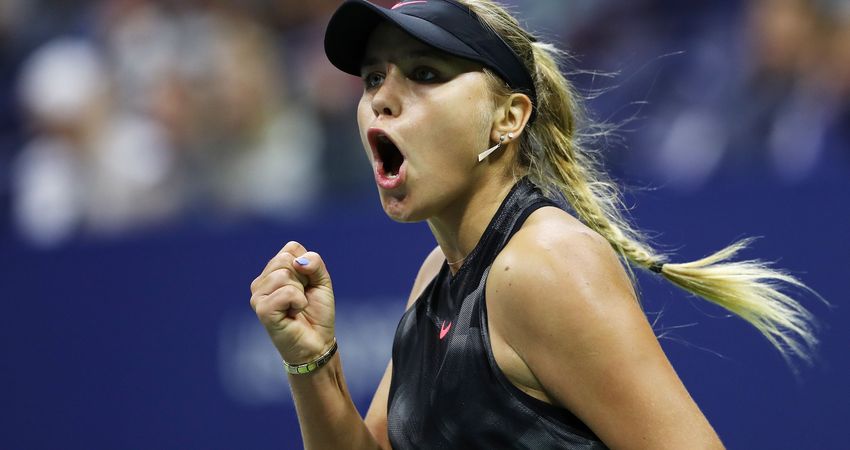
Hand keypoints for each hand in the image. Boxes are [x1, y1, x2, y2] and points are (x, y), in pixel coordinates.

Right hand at [250, 241, 334, 363]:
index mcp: (273, 272)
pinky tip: (294, 314)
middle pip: (286, 260)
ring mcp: (258, 296)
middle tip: (302, 298)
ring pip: (285, 275)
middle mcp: (261, 282)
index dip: (308, 265)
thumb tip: (299, 262)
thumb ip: (315, 264)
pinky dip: (298, 302)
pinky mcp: (262, 309)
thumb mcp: (322, 282)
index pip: (291, 248)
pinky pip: (286, 292)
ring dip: (301, 293)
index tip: (308, 285)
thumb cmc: (317, 313)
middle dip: (304, 279)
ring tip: (296, 307)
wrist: (317, 343)